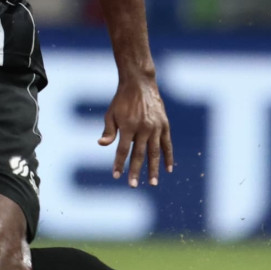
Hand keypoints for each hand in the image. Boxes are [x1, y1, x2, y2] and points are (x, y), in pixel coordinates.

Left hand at [100, 72, 174, 187]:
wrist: (140, 83)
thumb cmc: (121, 100)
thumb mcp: (111, 114)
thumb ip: (108, 131)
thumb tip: (101, 145)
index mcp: (128, 126)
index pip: (123, 150)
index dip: (119, 164)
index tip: (116, 176)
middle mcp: (144, 128)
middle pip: (139, 154)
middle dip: (135, 171)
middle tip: (133, 186)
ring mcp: (156, 127)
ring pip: (155, 152)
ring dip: (153, 169)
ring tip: (152, 183)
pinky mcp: (165, 125)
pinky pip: (167, 144)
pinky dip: (168, 157)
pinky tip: (168, 169)